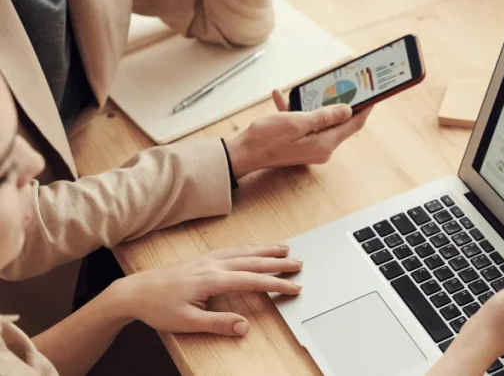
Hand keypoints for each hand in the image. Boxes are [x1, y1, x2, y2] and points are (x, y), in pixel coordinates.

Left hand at [108, 243, 301, 336]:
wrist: (134, 291)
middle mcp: (213, 265)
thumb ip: (218, 323)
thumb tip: (244, 326)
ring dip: (266, 249)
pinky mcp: (201, 258)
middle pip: (253, 260)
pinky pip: (232, 249)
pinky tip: (254, 248)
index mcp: (212, 280)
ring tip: (285, 248)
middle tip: (299, 263)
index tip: (295, 287)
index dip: (276, 284)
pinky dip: (249, 247)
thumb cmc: (158, 307)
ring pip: (244, 251)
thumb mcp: (187, 322)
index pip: (253, 280)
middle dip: (278, 262)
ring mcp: (207, 259)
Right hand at [224, 90, 371, 178]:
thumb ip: (325, 116)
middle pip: (340, 122)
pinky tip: (283, 97)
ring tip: (310, 87)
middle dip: (341, 101)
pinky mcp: (300, 143)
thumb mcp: (298, 122)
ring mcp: (311, 147)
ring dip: (315, 104)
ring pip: (322, 120)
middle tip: (346, 83)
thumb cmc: (266, 139)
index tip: (373, 94)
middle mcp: (322, 148)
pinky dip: (297, 110)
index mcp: (325, 143)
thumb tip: (349, 110)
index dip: (365, 108)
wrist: (242, 154)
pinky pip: (305, 124)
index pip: (354, 124)